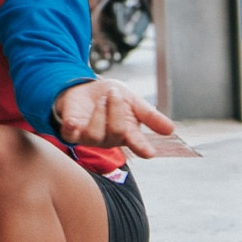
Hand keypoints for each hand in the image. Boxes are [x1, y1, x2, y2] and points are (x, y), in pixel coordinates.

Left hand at [54, 80, 176, 157]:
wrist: (85, 88)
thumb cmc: (111, 97)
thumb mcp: (132, 100)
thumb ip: (149, 115)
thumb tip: (171, 130)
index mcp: (127, 133)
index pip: (137, 143)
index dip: (142, 147)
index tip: (150, 152)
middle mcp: (110, 139)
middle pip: (117, 132)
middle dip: (116, 110)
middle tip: (114, 93)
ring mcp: (90, 138)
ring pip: (95, 134)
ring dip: (99, 112)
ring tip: (101, 99)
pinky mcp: (71, 133)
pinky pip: (70, 135)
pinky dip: (71, 127)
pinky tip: (73, 121)